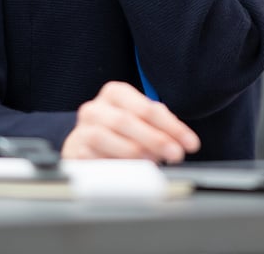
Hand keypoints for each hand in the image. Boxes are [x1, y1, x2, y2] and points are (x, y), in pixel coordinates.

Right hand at [61, 81, 200, 162]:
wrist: (83, 143)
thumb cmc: (118, 130)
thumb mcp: (140, 120)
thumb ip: (161, 126)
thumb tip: (183, 142)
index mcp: (115, 93)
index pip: (147, 108)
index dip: (171, 126)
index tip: (190, 143)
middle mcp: (95, 108)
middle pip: (127, 121)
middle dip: (155, 139)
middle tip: (175, 154)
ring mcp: (82, 129)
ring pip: (106, 138)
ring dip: (134, 152)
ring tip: (153, 162)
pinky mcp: (74, 151)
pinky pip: (93, 157)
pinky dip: (114, 164)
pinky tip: (130, 170)